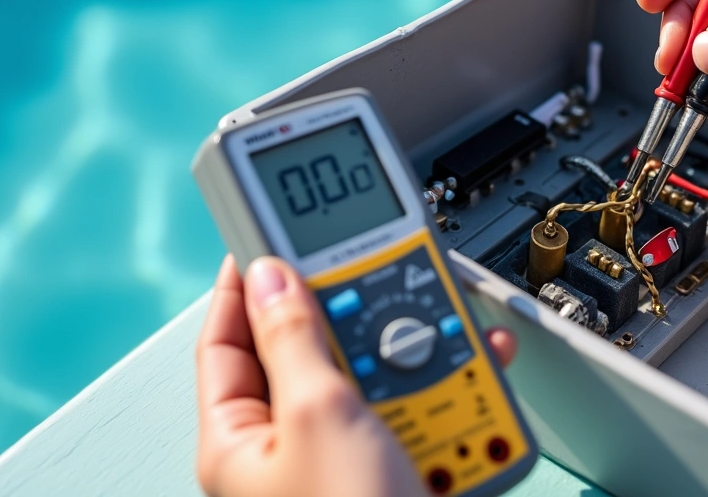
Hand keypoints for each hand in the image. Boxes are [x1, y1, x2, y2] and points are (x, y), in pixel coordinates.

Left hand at [196, 256, 516, 496]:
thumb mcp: (318, 414)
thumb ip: (294, 339)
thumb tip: (268, 276)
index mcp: (238, 440)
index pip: (225, 341)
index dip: (245, 284)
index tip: (270, 235)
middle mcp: (289, 451)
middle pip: (314, 353)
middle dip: (358, 319)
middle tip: (381, 280)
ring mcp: (349, 462)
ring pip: (380, 379)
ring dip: (420, 355)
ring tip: (446, 337)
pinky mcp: (403, 472)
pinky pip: (423, 412)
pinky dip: (455, 390)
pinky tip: (482, 373)